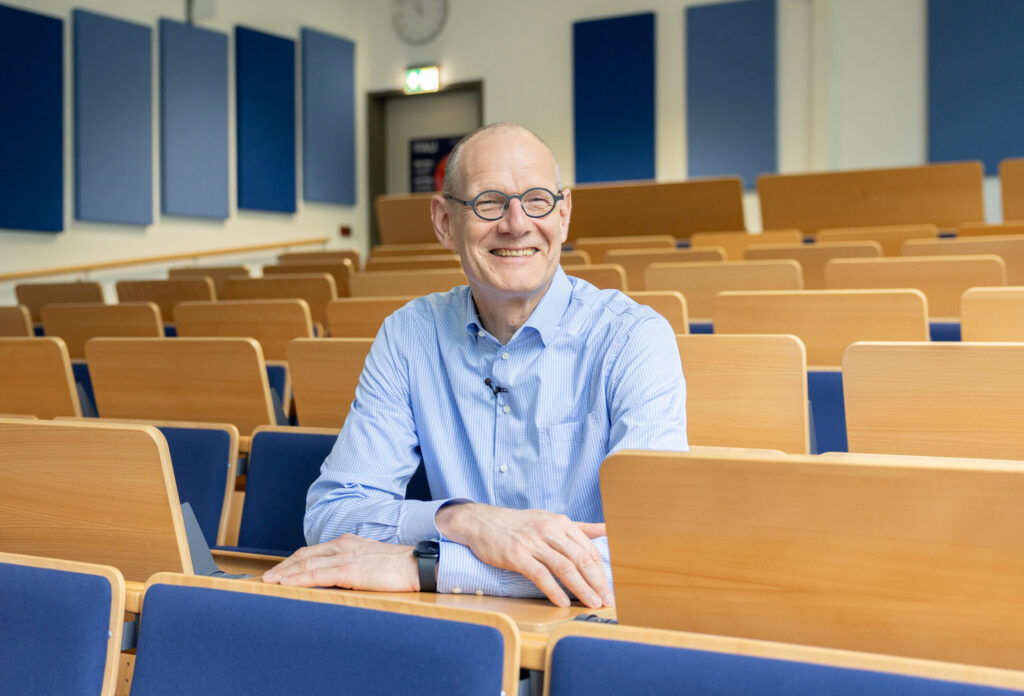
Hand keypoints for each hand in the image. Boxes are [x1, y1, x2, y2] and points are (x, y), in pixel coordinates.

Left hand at [262, 534, 418, 591]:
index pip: (312, 551)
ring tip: (269, 582)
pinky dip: (298, 579)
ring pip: (306, 564)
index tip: (279, 570)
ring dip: (284, 573)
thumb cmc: (398, 566)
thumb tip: (338, 577)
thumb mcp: (370, 560)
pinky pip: (317, 575)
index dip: (293, 561)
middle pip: (304, 555)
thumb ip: (352, 564)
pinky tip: (286, 585)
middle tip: (265, 578)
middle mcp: (342, 546)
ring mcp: (345, 557)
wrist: (417, 565)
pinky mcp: (349, 570)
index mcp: (347, 542)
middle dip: (283, 567)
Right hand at [435, 503, 612, 608]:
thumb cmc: (519, 524)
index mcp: (560, 522)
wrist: (482, 522)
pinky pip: (540, 575)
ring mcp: (532, 542)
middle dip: (597, 582)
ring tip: (592, 604)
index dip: (601, 571)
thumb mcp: (549, 520)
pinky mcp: (516, 555)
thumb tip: (607, 529)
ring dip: (581, 588)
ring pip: (564, 567)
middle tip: (607, 601)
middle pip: (580, 558)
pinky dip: (553, 590)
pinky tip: (562, 602)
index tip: (610, 589)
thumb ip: (579, 528)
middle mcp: (549, 530)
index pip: (588, 549)